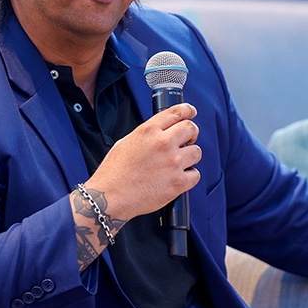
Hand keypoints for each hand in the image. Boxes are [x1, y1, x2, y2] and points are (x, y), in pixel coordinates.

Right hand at [86, 102, 201, 220]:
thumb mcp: (126, 142)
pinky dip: (189, 176)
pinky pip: (195, 175)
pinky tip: (178, 177)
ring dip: (190, 156)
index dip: (188, 110)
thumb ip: (147, 135)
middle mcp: (162, 143)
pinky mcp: (177, 182)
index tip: (191, 112)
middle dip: (191, 133)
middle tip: (188, 140)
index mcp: (148, 131)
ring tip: (179, 163)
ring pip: (196, 152)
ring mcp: (172, 163)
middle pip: (190, 128)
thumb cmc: (114, 173)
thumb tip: (161, 133)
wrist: (110, 197)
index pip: (176, 112)